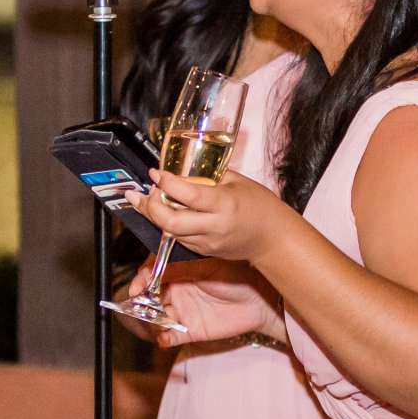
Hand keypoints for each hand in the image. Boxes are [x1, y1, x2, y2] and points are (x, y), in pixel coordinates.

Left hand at [131, 168, 288, 264]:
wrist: (272, 238)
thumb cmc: (259, 205)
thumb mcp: (237, 181)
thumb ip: (209, 175)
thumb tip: (182, 166)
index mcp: (225, 204)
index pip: (189, 195)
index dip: (167, 183)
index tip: (156, 172)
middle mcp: (214, 226)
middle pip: (170, 222)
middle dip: (151, 207)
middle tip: (148, 191)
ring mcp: (208, 242)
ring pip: (169, 233)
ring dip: (154, 215)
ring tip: (145, 199)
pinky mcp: (204, 251)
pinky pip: (178, 239)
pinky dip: (167, 225)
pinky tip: (162, 211)